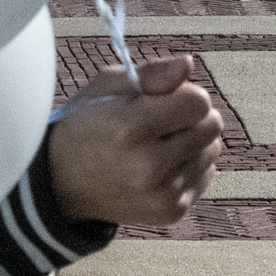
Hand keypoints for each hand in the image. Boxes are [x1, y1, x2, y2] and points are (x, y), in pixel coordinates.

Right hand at [43, 55, 224, 228]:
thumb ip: (151, 73)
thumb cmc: (87, 124)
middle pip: (212, 126)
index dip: (184, 93)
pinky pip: (207, 173)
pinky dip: (189, 165)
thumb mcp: (107, 86)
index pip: (199, 102)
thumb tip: (187, 64)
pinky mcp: (172, 211)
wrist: (63, 181)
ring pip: (212, 150)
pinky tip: (160, 166)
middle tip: (159, 122)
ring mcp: (163, 194)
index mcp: (132, 129)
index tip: (162, 99)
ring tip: (157, 145)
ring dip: (192, 142)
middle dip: (191, 117)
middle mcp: (150, 167)